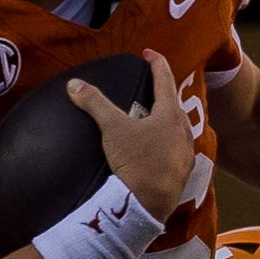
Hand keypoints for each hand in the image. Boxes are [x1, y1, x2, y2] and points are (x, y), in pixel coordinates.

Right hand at [66, 47, 198, 212]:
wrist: (147, 205)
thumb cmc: (135, 163)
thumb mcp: (112, 129)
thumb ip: (94, 103)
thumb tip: (74, 84)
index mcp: (170, 115)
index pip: (165, 80)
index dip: (156, 63)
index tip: (149, 53)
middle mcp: (183, 131)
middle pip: (174, 104)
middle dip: (162, 92)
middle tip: (150, 85)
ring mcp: (185, 153)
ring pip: (177, 128)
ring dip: (165, 119)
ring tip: (150, 117)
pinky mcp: (182, 172)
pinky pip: (175, 149)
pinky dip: (165, 142)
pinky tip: (155, 148)